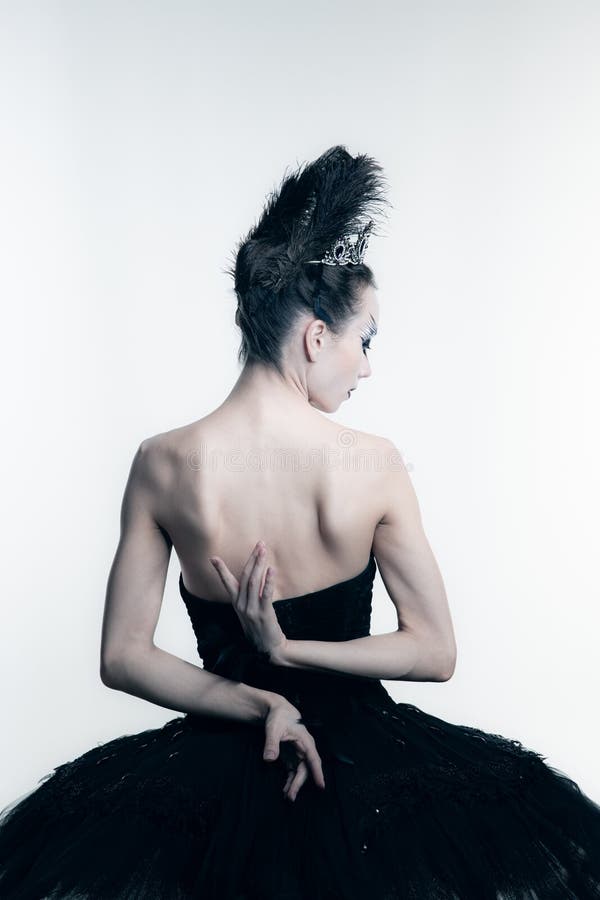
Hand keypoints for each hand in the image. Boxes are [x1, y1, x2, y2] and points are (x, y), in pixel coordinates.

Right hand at [209, 540, 288, 664]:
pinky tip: (271, 570)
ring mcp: (251, 610)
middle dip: (252, 558)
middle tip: (260, 544)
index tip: (213, 557)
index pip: (227, 582)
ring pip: (253, 582)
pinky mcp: (263, 614)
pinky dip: (268, 581)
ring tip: (264, 551)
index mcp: (236, 603)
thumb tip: (252, 578)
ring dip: (259, 564)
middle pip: (245, 576)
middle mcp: (241, 605)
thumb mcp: (249, 611)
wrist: (268, 648)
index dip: (221, 570)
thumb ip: (248, 596)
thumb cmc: (259, 627)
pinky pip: (265, 594)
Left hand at [263, 696, 325, 800]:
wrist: (278, 712)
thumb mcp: (273, 728)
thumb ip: (271, 743)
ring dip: (295, 785)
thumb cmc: (279, 718)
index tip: (320, 785)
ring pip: (300, 773)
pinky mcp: (292, 757)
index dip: (317, 773)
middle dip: (299, 784)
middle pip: (306, 769)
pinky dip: (290, 781)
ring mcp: (299, 754)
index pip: (313, 759)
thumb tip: (269, 759)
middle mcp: (305, 749)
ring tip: (287, 797)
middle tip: (291, 797)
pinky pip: (294, 772)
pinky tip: (285, 789)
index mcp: (305, 741)